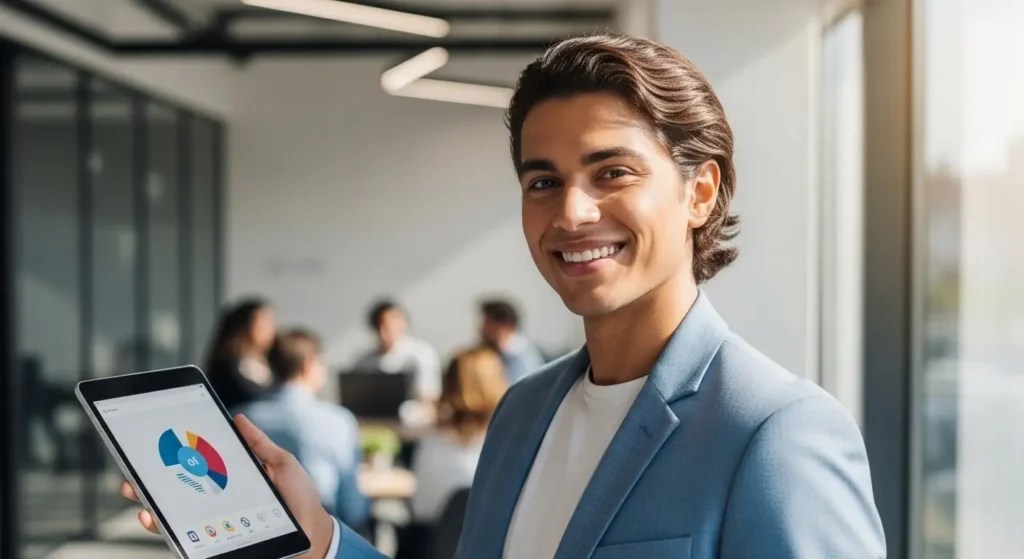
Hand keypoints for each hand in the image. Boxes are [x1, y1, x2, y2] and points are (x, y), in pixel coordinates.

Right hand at [121, 414, 334, 557]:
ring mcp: (212, 527)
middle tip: (130, 475)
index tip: (150, 448)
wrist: (313, 533)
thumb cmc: (299, 499)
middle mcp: (213, 506)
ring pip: (170, 519)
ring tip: (137, 495)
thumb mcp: (281, 464)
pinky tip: (153, 519)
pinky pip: (182, 539)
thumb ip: (259, 444)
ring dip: (147, 507)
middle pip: (172, 495)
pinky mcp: (213, 543)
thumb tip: (238, 418)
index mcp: (226, 484)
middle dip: (145, 485)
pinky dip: (163, 530)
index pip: (191, 472)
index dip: (169, 462)